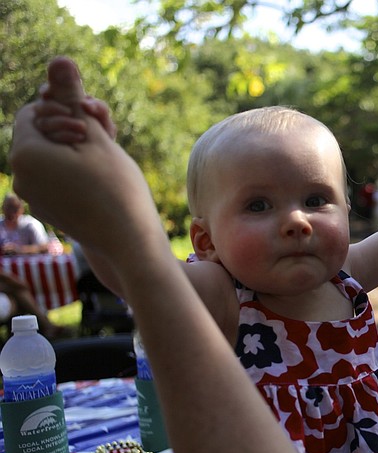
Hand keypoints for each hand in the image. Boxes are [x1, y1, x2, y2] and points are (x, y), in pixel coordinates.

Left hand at [10, 57, 162, 262]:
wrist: (130, 242)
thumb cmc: (117, 188)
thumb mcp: (96, 137)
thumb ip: (72, 99)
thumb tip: (59, 58)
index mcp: (26, 154)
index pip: (33, 112)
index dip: (64, 110)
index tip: (92, 122)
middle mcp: (20, 178)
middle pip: (39, 136)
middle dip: (68, 130)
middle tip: (103, 137)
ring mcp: (33, 198)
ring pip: (48, 159)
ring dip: (73, 151)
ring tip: (104, 161)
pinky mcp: (49, 212)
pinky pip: (54, 181)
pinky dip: (73, 174)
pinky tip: (101, 184)